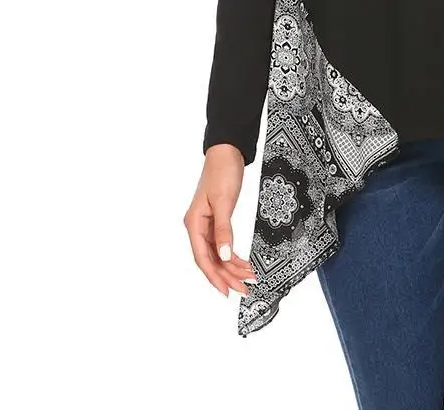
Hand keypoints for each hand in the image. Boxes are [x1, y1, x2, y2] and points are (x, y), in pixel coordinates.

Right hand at [185, 144, 257, 297]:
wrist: (227, 152)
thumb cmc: (222, 172)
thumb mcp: (224, 201)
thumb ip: (224, 230)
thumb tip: (226, 256)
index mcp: (194, 223)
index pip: (203, 257)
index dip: (214, 276)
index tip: (227, 291)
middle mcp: (197, 227)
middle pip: (211, 259)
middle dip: (227, 275)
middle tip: (244, 289)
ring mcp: (207, 224)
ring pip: (218, 253)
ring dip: (232, 267)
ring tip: (249, 277)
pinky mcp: (217, 220)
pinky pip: (223, 244)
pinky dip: (233, 255)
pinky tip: (243, 263)